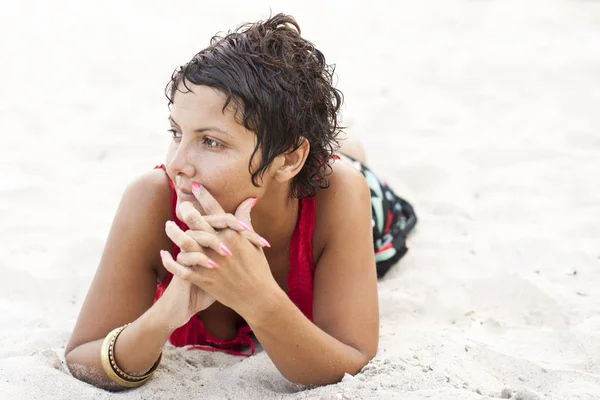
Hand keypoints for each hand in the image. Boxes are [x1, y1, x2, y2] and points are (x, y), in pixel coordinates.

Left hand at [161, 184, 280, 320]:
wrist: (258, 297)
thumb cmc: (258, 268)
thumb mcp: (253, 242)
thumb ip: (246, 220)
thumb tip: (248, 200)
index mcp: (234, 234)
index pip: (216, 210)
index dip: (205, 196)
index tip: (195, 186)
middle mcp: (220, 245)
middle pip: (196, 221)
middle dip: (186, 210)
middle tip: (180, 204)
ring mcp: (210, 262)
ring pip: (185, 242)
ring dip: (174, 232)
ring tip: (168, 225)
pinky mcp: (203, 279)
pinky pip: (181, 268)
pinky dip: (170, 261)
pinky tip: (164, 254)